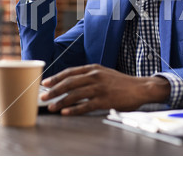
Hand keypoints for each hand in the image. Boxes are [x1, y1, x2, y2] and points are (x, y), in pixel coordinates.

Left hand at [40, 64, 170, 114]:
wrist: (140, 88)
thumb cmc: (120, 82)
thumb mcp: (104, 73)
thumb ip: (89, 76)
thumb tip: (72, 83)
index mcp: (93, 68)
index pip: (70, 72)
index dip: (56, 77)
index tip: (45, 83)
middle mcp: (95, 76)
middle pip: (69, 83)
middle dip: (54, 90)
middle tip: (43, 96)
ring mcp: (100, 88)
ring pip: (75, 95)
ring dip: (61, 101)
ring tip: (51, 107)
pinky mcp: (105, 100)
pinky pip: (86, 106)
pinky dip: (74, 110)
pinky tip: (65, 113)